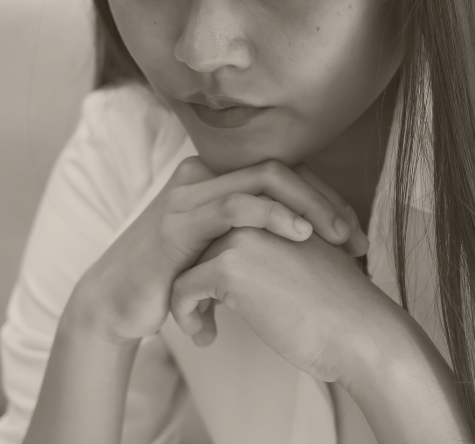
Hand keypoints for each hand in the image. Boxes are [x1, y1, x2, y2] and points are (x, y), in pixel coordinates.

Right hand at [66, 157, 370, 345]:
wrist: (117, 305)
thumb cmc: (175, 281)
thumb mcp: (224, 253)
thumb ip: (257, 239)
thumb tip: (317, 244)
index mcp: (217, 178)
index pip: (286, 174)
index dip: (327, 200)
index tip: (357, 235)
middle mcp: (203, 174)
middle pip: (282, 170)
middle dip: (327, 201)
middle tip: (357, 237)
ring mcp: (191, 192)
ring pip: (266, 179)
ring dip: (311, 206)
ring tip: (339, 237)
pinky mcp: (180, 218)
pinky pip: (237, 204)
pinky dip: (275, 216)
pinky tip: (300, 235)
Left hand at [169, 226, 408, 384]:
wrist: (361, 333)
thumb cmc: (341, 308)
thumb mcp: (309, 261)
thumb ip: (277, 248)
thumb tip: (235, 269)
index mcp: (280, 205)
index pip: (225, 226)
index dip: (215, 258)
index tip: (215, 293)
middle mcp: (258, 211)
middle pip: (202, 241)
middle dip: (197, 277)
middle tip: (204, 311)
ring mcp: (242, 234)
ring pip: (187, 263)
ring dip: (188, 298)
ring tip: (203, 325)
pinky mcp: (230, 266)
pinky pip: (182, 289)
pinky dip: (186, 316)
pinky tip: (205, 336)